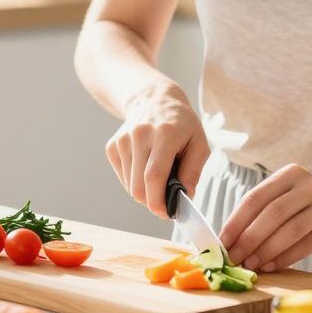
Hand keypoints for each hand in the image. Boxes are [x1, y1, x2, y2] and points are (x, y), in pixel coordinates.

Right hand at [105, 83, 207, 218]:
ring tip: (158, 178)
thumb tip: (185, 196)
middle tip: (165, 202)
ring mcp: (123, 140)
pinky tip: (145, 167)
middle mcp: (140, 135)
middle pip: (138, 186)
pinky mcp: (112, 146)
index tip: (166, 213)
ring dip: (144, 192)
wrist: (154, 99)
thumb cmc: (181, 124)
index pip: (154, 176)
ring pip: (129, 186)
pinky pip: (123, 177)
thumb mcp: (199, 142)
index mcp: (165, 134)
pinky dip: (134, 181)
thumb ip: (194, 170)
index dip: (158, 201)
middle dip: (152, 202)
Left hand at [220, 164, 311, 273]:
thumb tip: (229, 240)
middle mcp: (309, 185)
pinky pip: (308, 243)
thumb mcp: (285, 197)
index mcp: (289, 174)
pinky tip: (272, 266)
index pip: (255, 198)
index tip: (223, 242)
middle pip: (273, 213)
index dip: (236, 221)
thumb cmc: (304, 204)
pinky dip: (287, 257)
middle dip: (250, 238)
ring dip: (267, 250)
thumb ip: (260, 212)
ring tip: (251, 264)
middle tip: (235, 258)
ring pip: (291, 229)